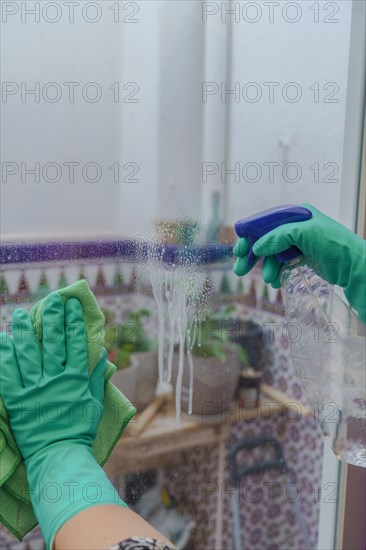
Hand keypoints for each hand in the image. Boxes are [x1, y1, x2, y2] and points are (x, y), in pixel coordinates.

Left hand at [1, 293, 106, 461]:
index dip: (74, 323)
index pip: (75, 344)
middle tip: (50, 299)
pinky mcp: (18, 400)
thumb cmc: (80, 431)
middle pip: (53, 343)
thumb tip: (100, 352)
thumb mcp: (94, 403)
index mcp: (76, 380)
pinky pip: (9, 375)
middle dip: (52, 318)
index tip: (72, 305)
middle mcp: (55, 380)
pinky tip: (2, 341)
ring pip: (28, 354)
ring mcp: (35, 389)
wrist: (58, 456)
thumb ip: (95, 377)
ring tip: (18, 313)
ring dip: (24, 331)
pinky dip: (5, 357)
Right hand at [233, 203, 365, 321]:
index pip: (266, 222)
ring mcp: (300, 243)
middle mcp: (297, 227)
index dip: (250, 235)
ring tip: (268, 279)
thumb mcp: (304, 233)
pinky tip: (275, 281)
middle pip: (267, 239)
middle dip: (253, 254)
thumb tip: (257, 247)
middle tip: (240, 268)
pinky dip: (277, 272)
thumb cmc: (334, 244)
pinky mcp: (304, 258)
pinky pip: (283, 264)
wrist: (355, 266)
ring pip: (274, 254)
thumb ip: (278, 237)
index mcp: (297, 214)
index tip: (238, 249)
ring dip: (267, 267)